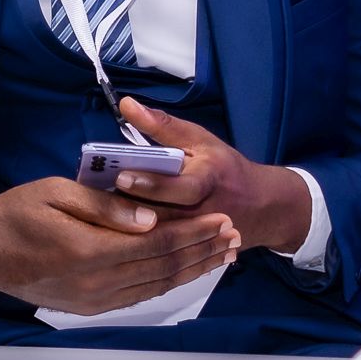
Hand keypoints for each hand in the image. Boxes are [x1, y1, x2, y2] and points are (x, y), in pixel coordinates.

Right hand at [0, 176, 237, 315]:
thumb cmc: (15, 214)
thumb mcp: (57, 194)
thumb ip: (106, 208)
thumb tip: (150, 219)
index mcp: (90, 252)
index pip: (158, 243)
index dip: (194, 231)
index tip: (220, 218)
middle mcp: (96, 284)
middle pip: (164, 268)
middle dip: (203, 250)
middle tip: (231, 235)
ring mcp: (94, 300)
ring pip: (157, 286)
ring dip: (192, 269)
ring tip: (219, 254)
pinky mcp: (90, 306)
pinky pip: (139, 296)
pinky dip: (167, 282)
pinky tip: (182, 270)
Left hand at [110, 99, 313, 252]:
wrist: (264, 208)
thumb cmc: (225, 168)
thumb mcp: (200, 140)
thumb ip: (163, 125)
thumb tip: (126, 105)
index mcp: (210, 180)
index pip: (181, 187)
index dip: (151, 185)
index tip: (121, 177)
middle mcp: (206, 213)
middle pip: (164, 216)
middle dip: (129, 208)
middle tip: (97, 199)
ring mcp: (200, 239)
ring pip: (159, 238)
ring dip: (129, 227)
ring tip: (99, 215)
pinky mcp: (193, 254)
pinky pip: (161, 251)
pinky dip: (137, 243)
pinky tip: (113, 234)